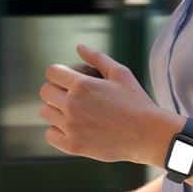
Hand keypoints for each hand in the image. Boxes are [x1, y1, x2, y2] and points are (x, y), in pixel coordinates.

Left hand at [38, 43, 173, 164]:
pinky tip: (73, 127)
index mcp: (82, 85)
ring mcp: (71, 127)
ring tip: (74, 111)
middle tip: (72, 95)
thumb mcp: (121, 73)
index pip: (52, 72)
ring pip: (45, 112)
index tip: (68, 79)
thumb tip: (79, 46)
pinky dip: (57, 130)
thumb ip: (97, 57)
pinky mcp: (73, 145)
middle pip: (45, 92)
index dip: (59, 73)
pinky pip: (50, 135)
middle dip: (56, 89)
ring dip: (56, 109)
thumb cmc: (136, 101)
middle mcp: (72, 105)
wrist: (147, 135)